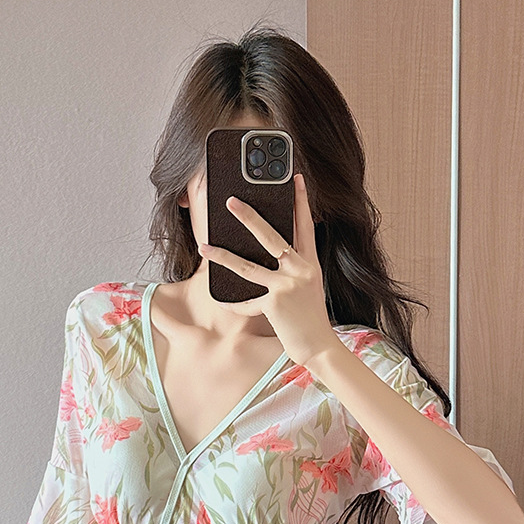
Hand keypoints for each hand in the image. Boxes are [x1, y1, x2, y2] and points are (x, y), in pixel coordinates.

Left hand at [196, 173, 340, 368]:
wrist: (319, 346)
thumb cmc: (310, 317)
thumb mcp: (308, 287)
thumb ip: (293, 269)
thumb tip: (270, 254)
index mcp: (310, 263)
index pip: (305, 225)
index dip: (301, 200)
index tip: (296, 178)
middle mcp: (300, 270)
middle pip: (271, 237)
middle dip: (249, 217)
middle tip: (230, 201)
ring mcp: (287, 286)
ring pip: (248, 266)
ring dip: (223, 256)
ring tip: (204, 246)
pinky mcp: (274, 303)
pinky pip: (246, 301)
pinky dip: (233, 304)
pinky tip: (220, 301)